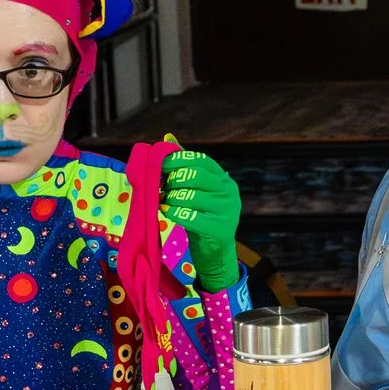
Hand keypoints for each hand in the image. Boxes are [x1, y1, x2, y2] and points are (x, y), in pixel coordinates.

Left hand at [160, 142, 241, 288]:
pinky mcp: (222, 229)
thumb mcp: (194, 190)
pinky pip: (191, 217)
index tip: (159, 165)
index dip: (178, 160)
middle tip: (160, 188)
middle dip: (172, 181)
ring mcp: (228, 210)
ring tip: (162, 202)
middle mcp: (229, 191)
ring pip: (190, 197)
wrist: (215, 251)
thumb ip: (183, 167)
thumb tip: (168, 139)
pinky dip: (175, 213)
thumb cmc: (201, 216)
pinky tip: (167, 213)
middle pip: (195, 176)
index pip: (200, 160)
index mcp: (223, 177)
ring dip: (170, 199)